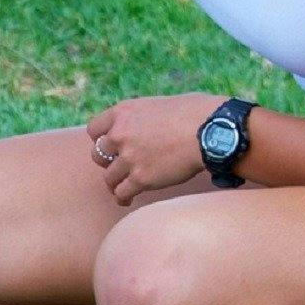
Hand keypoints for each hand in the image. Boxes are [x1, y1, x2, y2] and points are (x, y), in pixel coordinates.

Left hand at [84, 93, 224, 204]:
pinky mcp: (141, 178)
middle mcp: (120, 134)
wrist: (210, 130)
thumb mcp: (160, 104)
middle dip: (107, 162)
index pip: (94, 130)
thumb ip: (144, 117)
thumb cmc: (195, 113)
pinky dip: (122, 198)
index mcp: (123, 112)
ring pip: (109, 178)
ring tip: (121, 188)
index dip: (101, 140)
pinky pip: (121, 193)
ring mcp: (129, 158)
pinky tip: (127, 200)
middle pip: (97, 155)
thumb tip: (148, 126)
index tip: (110, 147)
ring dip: (115, 183)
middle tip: (118, 166)